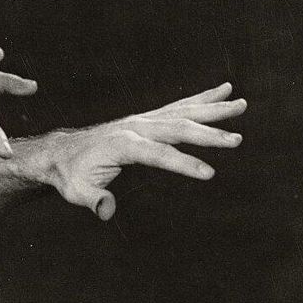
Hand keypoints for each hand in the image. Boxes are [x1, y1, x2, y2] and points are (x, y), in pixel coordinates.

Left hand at [35, 84, 247, 219]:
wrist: (61, 152)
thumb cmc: (71, 174)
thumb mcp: (77, 191)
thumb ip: (94, 199)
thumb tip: (106, 210)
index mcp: (123, 143)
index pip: (160, 154)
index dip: (184, 164)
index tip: (209, 173)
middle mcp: (136, 126)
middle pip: (179, 127)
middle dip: (210, 134)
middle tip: (237, 140)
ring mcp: (143, 119)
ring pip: (184, 111)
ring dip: (214, 108)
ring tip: (241, 104)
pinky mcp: (148, 118)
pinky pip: (179, 106)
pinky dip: (202, 99)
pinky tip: (222, 92)